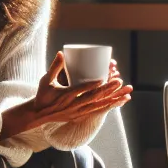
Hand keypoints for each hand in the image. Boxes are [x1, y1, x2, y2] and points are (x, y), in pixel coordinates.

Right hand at [2, 54, 131, 138]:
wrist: (39, 114)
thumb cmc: (43, 95)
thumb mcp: (46, 80)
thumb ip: (55, 66)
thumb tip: (61, 52)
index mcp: (65, 96)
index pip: (80, 90)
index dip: (91, 85)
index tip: (102, 78)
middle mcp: (74, 106)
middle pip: (94, 98)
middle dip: (108, 90)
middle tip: (120, 81)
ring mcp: (79, 112)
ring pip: (100, 106)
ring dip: (114, 100)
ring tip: (127, 94)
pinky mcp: (82, 115)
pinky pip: (99, 111)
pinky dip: (110, 106)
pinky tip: (120, 102)